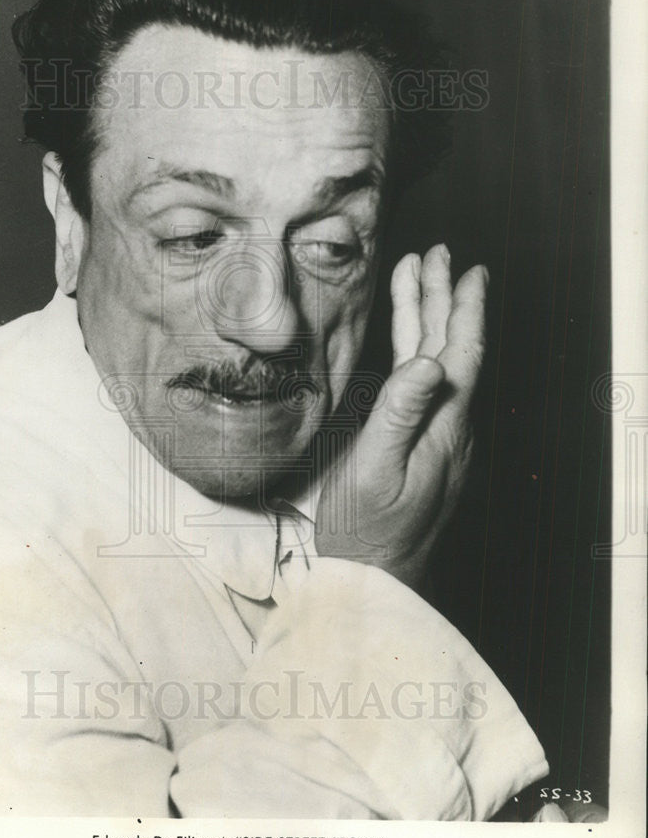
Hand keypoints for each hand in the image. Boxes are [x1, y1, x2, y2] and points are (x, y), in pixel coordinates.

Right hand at [315, 244, 487, 591]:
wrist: (375, 580)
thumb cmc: (368, 531)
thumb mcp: (375, 471)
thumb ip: (400, 415)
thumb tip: (429, 362)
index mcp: (444, 428)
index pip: (463, 355)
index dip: (465, 310)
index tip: (469, 270)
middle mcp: (447, 427)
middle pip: (451, 350)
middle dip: (444, 300)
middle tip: (439, 257)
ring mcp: (434, 437)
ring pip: (434, 364)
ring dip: (427, 320)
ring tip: (419, 280)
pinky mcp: (417, 447)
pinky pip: (419, 387)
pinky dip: (413, 353)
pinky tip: (407, 344)